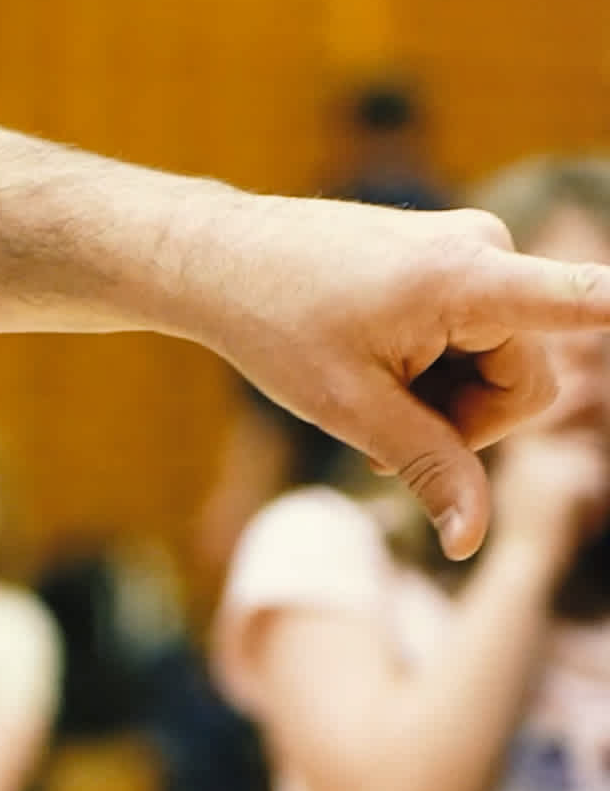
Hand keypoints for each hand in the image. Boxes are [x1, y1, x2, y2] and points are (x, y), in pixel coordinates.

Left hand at [187, 198, 609, 557]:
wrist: (217, 259)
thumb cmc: (272, 324)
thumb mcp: (347, 410)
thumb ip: (426, 468)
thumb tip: (473, 541)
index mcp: (468, 281)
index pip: (588, 303)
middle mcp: (487, 252)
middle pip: (527, 380)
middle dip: (466, 416)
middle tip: (380, 416)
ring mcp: (476, 249)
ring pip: (505, 367)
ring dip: (448, 395)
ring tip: (372, 383)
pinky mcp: (463, 257)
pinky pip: (482, 338)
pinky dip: (439, 367)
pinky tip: (380, 363)